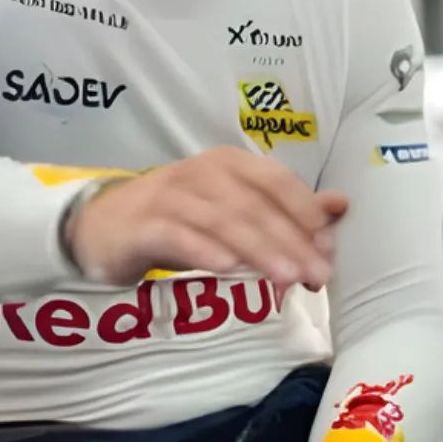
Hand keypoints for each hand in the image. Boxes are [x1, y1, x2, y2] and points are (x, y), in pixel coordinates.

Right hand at [66, 146, 346, 289]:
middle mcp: (203, 172)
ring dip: (258, 249)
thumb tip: (340, 206)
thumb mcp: (234, 209)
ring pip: (223, 220)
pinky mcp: (143, 225)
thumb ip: (284, 208)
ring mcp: (171, 195)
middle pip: (255, 206)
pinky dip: (204, 250)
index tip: (329, 247)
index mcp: (231, 163)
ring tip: (286, 277)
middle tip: (317, 275)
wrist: (103, 226)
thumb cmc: (180, 219)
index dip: (305, 213)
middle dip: (290, 240)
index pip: (277, 182)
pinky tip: (226, 269)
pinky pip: (178, 235)